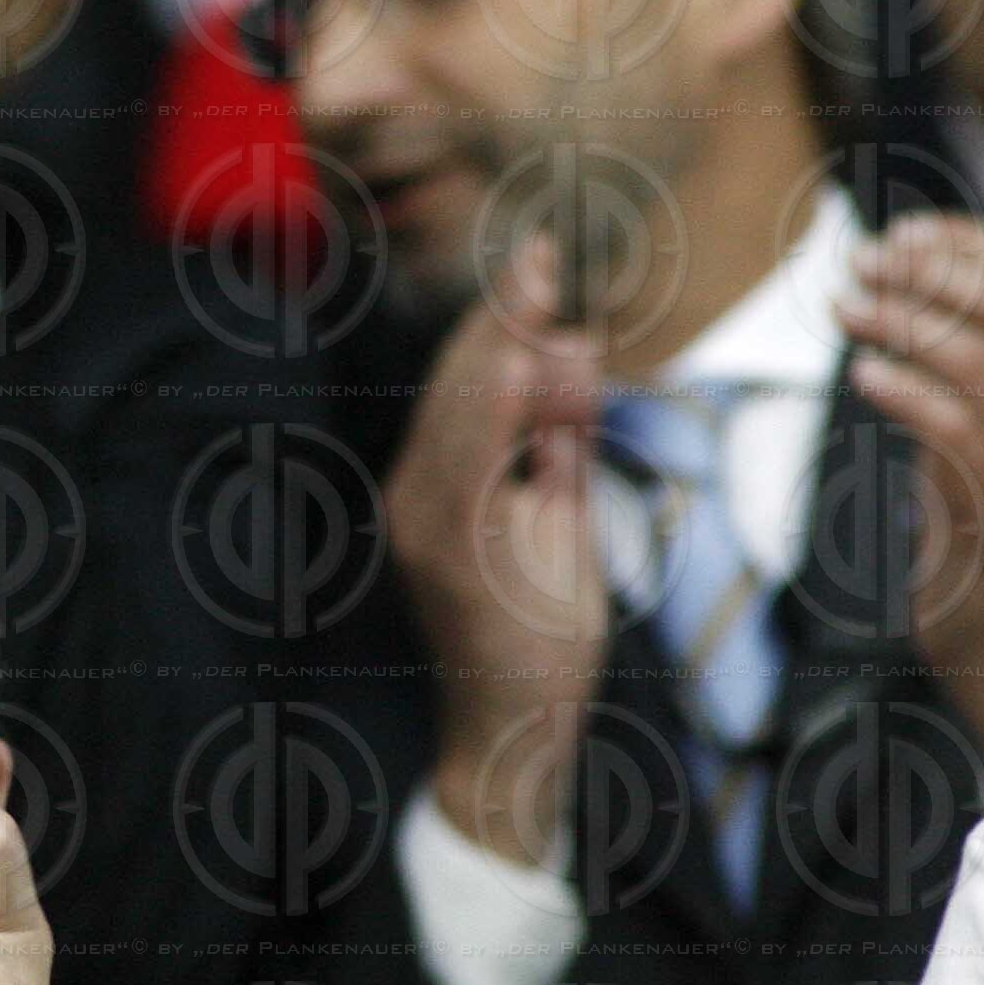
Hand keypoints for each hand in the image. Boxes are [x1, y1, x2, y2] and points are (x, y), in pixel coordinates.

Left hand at [385, 235, 609, 866]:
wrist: (500, 726)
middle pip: (458, 384)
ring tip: (540, 292)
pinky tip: (520, 357)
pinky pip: (448, 428)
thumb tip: (569, 360)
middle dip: (501, 319)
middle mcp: (415, 502)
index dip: (513, 327)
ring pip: (447, 399)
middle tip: (542, 258)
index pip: (485, 396)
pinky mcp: (412, 508)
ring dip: (495, 345)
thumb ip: (563, 452)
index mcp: (455, 515)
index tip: (541, 269)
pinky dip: (485, 389)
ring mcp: (406, 505)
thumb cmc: (550, 653)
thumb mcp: (577, 548)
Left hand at [836, 212, 983, 770]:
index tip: (899, 233)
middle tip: (861, 265)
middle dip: (926, 271)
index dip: (961, 243)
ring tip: (846, 308)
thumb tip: (899, 285)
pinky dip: (904, 387)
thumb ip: (960, 365)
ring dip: (902, 321)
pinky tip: (863, 372)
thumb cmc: (974, 523)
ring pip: (978, 358)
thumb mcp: (982, 430)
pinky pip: (953, 427)